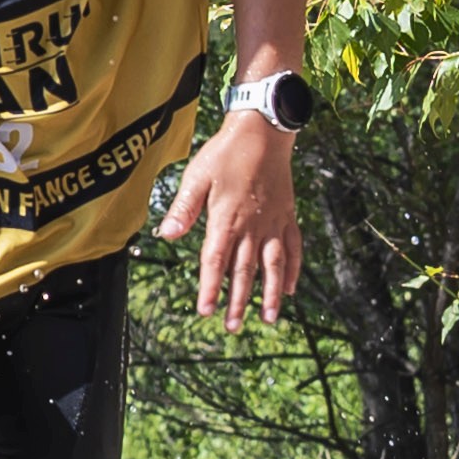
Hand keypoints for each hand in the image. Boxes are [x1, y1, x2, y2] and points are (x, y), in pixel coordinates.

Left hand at [155, 111, 302, 326]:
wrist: (263, 130)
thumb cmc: (225, 152)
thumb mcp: (197, 176)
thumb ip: (183, 208)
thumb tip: (166, 235)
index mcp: (226, 218)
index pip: (215, 260)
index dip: (210, 287)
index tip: (206, 311)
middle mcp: (252, 225)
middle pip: (244, 270)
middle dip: (238, 301)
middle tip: (233, 327)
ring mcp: (273, 222)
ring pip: (272, 264)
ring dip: (271, 293)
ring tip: (269, 318)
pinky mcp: (286, 215)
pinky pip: (292, 247)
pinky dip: (292, 268)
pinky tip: (290, 288)